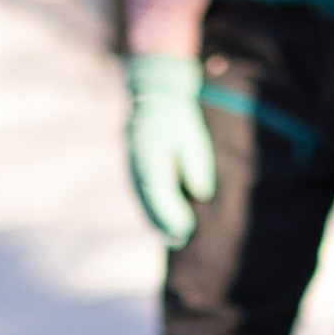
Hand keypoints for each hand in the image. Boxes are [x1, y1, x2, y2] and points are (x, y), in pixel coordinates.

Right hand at [124, 52, 217, 246]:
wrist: (152, 94)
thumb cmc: (176, 114)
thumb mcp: (192, 137)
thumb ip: (196, 166)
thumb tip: (201, 193)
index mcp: (151, 160)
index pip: (162, 197)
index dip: (174, 218)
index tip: (187, 231)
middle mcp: (137, 168)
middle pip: (150, 206)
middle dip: (166, 226)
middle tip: (182, 241)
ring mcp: (132, 169)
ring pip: (144, 203)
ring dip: (157, 222)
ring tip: (174, 237)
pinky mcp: (133, 168)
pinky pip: (142, 196)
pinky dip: (152, 210)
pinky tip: (162, 220)